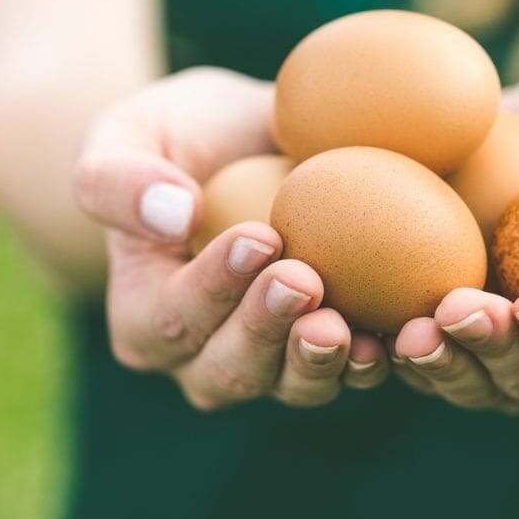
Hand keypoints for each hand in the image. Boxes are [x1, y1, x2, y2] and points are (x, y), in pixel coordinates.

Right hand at [74, 67, 389, 410]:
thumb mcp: (126, 134)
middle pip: (232, 367)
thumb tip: (174, 215)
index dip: (214, 287)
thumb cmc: (178, 136)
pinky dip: (376, 359)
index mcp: (146, 317)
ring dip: (320, 361)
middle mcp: (204, 357)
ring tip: (348, 327)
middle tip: (304, 280)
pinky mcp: (330, 349)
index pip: (173, 316)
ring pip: (293, 384)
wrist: (247, 143)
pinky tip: (400, 333)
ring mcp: (272, 361)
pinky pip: (351, 369)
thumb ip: (118, 178)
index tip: (259, 238)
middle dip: (267, 330)